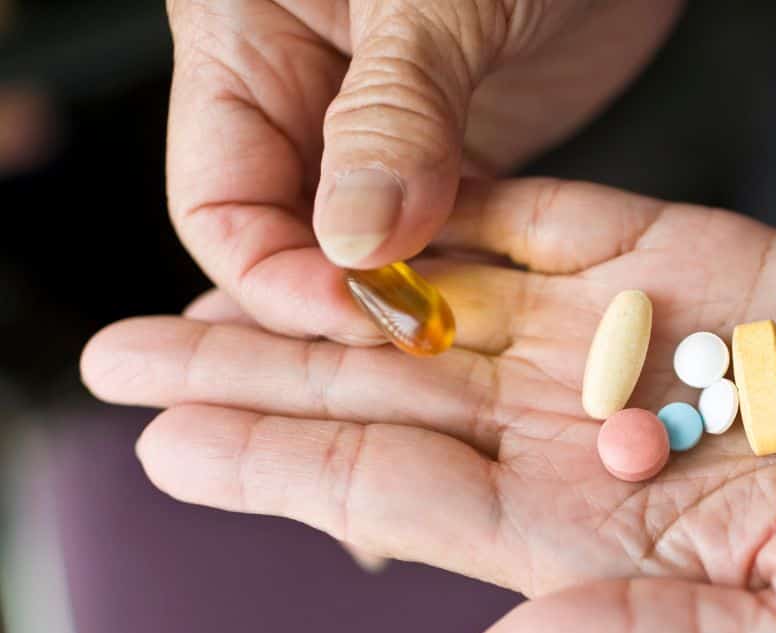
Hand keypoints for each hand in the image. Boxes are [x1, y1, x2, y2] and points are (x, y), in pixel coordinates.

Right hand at [164, 0, 681, 342]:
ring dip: (388, 298)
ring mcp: (374, 125)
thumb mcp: (445, 0)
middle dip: (330, 299)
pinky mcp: (447, 146)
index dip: (277, 273)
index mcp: (247, 36)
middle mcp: (299, 88)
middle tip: (391, 356)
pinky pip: (427, 229)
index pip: (219, 198)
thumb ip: (393, 114)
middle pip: (280, 234)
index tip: (356, 310)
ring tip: (425, 354)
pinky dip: (439, 273)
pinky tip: (458, 317)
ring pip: (355, 242)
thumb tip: (351, 244)